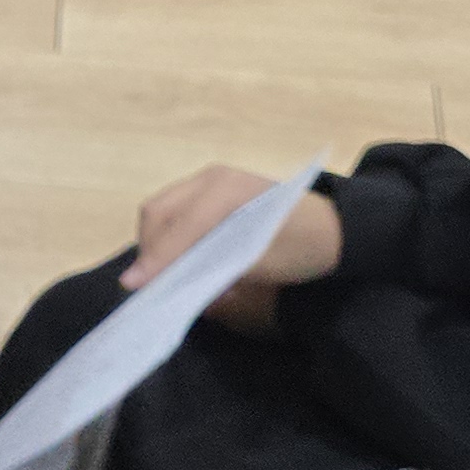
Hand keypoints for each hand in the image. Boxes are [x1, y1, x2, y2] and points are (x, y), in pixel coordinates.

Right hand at [125, 164, 344, 336]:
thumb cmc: (305, 246)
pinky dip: (170, 240)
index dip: (157, 258)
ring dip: (158, 246)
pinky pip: (175, 215)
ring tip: (167, 278)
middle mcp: (209, 179)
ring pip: (161, 213)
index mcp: (225, 189)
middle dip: (150, 251)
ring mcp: (207, 184)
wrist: (336, 230)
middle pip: (158, 213)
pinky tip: (181, 263)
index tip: (134, 286)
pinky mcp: (209, 195)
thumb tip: (180, 290)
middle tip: (152, 288)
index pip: (180, 226)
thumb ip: (219, 272)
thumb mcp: (265, 264)